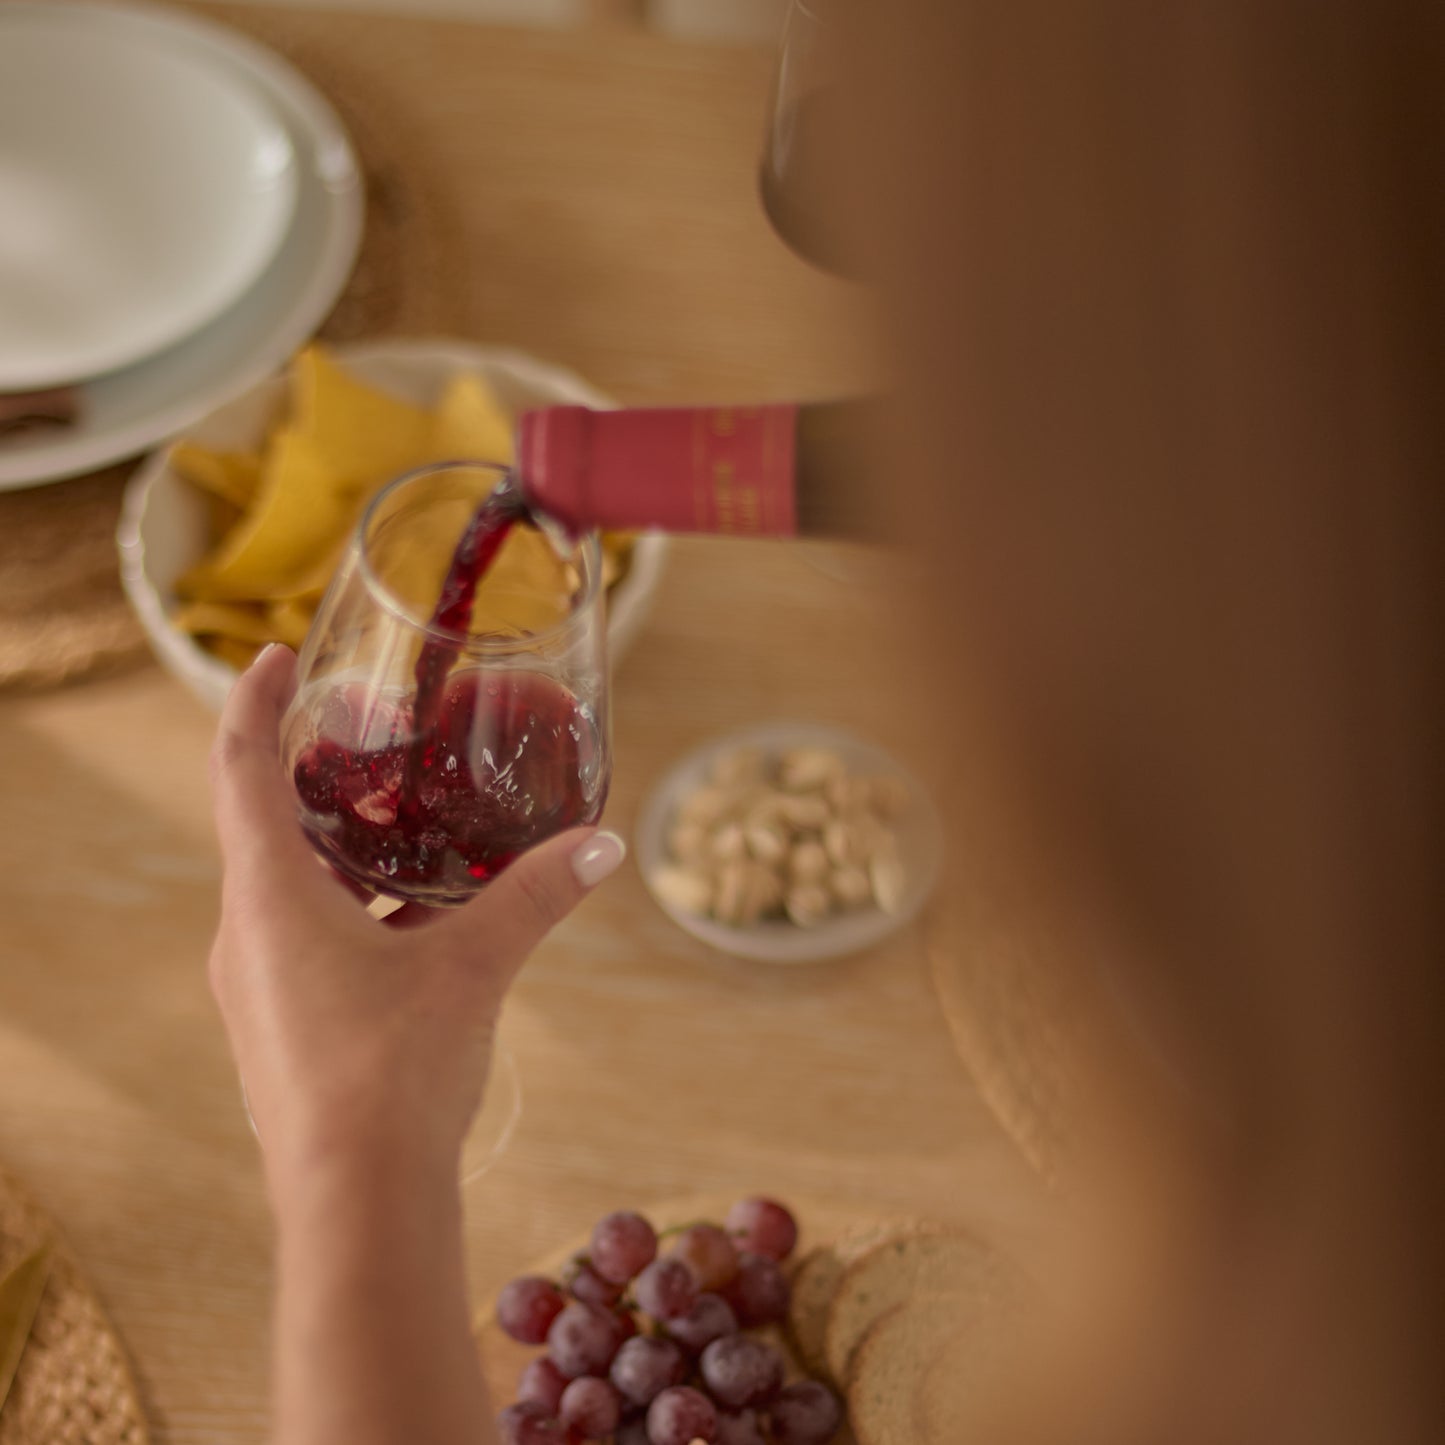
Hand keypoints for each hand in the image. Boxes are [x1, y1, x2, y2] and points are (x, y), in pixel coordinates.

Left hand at [206, 644, 624, 1198]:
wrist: (358, 1201)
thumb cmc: (394, 1072)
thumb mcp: (474, 967)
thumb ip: (536, 895)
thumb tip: (602, 842)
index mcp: (269, 895)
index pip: (236, 769)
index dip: (251, 701)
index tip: (276, 656)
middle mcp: (248, 932)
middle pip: (260, 824)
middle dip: (309, 774)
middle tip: (367, 735)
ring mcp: (259, 984)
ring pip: (288, 885)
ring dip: (336, 846)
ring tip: (404, 819)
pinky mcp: (283, 1023)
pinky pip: (306, 937)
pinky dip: (351, 906)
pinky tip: (417, 916)